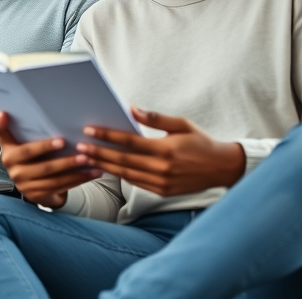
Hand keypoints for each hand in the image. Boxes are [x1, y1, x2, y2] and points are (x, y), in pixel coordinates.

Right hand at [0, 112, 100, 208]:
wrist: (23, 178)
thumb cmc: (22, 153)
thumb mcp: (11, 141)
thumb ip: (6, 128)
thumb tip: (3, 113)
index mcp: (9, 156)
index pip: (27, 150)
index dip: (44, 146)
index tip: (62, 141)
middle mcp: (15, 173)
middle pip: (45, 167)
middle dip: (66, 161)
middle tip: (85, 154)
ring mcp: (25, 187)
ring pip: (55, 180)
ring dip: (75, 173)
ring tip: (91, 164)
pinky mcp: (37, 196)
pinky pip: (60, 188)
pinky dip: (76, 181)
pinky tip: (89, 174)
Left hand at [78, 106, 245, 196]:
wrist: (221, 168)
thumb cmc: (200, 141)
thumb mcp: (182, 124)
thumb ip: (156, 119)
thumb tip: (132, 109)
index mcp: (165, 149)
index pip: (129, 142)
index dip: (107, 136)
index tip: (89, 130)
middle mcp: (162, 168)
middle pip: (122, 160)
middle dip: (98, 153)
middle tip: (79, 148)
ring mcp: (161, 182)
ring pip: (126, 174)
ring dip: (104, 166)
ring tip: (85, 160)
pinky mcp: (162, 191)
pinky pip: (135, 183)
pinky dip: (119, 176)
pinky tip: (105, 169)